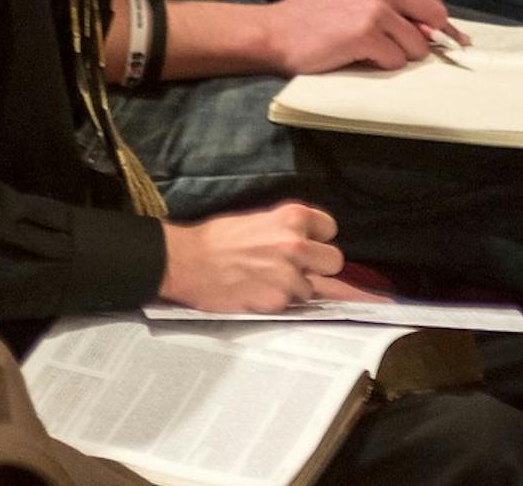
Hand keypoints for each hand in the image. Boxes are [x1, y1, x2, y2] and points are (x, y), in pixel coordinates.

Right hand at [160, 201, 353, 312]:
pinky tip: (260, 293)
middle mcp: (296, 244)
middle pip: (335, 260)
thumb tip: (314, 246)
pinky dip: (281, 303)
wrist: (188, 261)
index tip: (310, 244)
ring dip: (298, 288)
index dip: (319, 238)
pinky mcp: (278, 301)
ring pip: (315, 288)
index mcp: (292, 217)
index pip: (330, 228)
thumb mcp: (259, 220)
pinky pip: (294, 305)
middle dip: (320, 267)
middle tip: (299, 268)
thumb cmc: (217, 238)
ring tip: (270, 281)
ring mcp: (289, 275)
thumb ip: (288, 231)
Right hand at [265, 0, 450, 73]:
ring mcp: (375, 7)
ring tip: (366, 48)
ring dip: (398, 55)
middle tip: (398, 48)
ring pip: (418, 45)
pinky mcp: (367, 33)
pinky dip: (381, 64)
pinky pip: (396, 60)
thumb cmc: (316, 17)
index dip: (435, 23)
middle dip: (424, 39)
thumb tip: (438, 32)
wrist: (275, 32)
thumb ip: (395, 4)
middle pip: (435, 17)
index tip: (437, 40)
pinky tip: (356, 55)